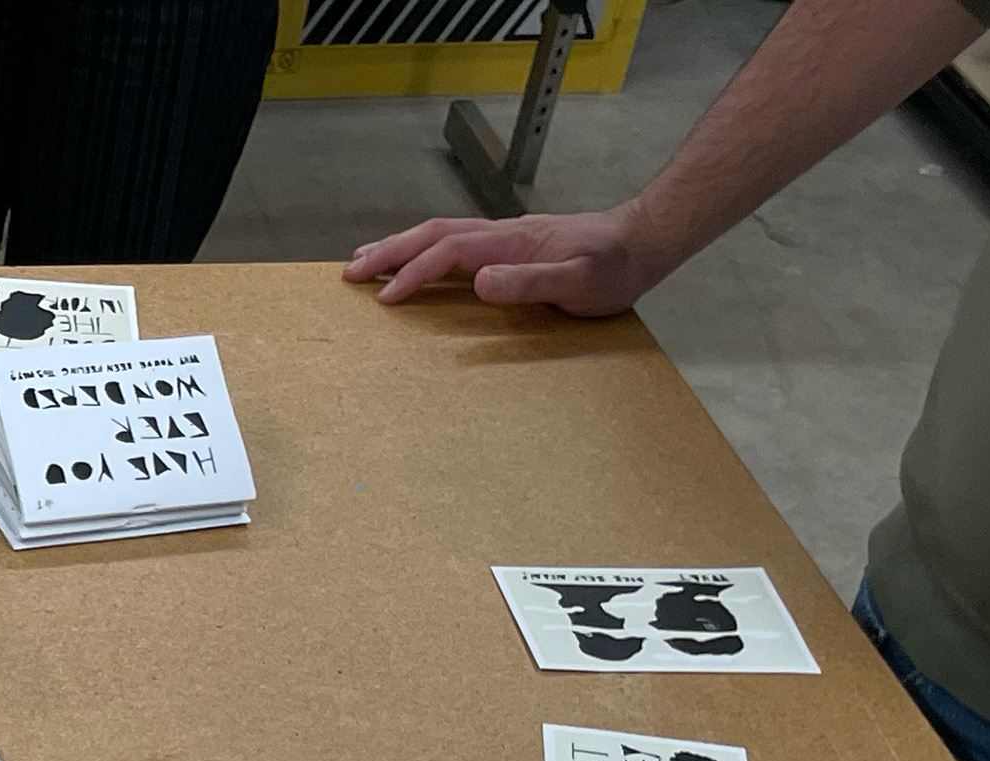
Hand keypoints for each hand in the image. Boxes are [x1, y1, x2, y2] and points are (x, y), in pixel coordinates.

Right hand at [343, 205, 673, 314]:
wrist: (640, 242)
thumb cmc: (613, 269)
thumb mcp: (579, 282)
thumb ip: (530, 281)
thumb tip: (479, 281)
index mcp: (510, 241)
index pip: (448, 252)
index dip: (413, 272)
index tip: (385, 299)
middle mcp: (500, 232)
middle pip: (432, 233)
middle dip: (389, 251)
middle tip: (350, 273)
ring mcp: (503, 235)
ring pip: (439, 232)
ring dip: (399, 245)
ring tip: (365, 262)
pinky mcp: (508, 242)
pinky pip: (452, 240)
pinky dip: (422, 247)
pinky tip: (414, 259)